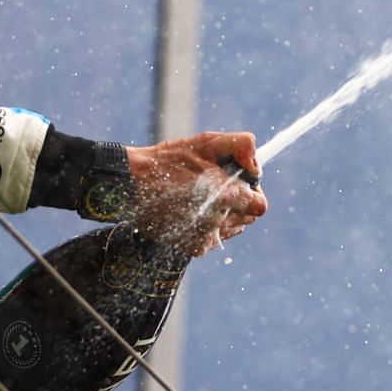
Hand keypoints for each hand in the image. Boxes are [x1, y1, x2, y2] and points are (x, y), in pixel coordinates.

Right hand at [124, 131, 268, 255]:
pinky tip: (191, 210)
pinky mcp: (193, 248)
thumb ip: (241, 146)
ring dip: (225, 214)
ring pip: (234, 228)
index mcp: (224, 197)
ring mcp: (204, 239)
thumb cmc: (169, 160)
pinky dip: (209, 226)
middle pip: (249, 217)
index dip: (252, 191)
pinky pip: (214, 238)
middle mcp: (216, 223)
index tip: (238, 181)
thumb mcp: (205, 142)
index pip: (260, 205)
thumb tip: (257, 165)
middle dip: (239, 201)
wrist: (131, 184)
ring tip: (200, 197)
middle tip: (216, 185)